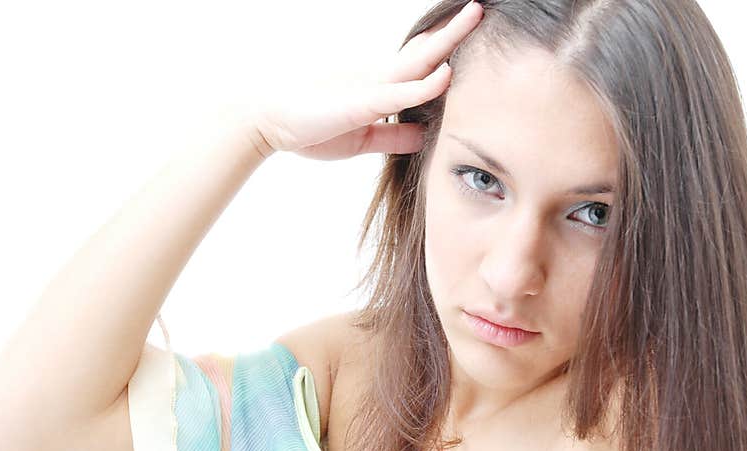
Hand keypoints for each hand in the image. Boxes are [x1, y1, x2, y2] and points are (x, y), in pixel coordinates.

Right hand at [251, 1, 483, 159]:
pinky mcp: (359, 104)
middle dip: (453, 32)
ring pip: (416, 62)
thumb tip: (424, 135)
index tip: (466, 31)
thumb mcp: (363, 140)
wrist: (268, 123)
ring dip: (446, 41)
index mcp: (379, 90)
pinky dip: (423, 86)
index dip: (443, 49)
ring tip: (473, 15)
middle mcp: (377, 82)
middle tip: (479, 8)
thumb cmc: (310, 129)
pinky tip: (446, 74)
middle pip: (424, 53)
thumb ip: (394, 137)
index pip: (418, 65)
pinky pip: (396, 94)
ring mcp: (369, 89)